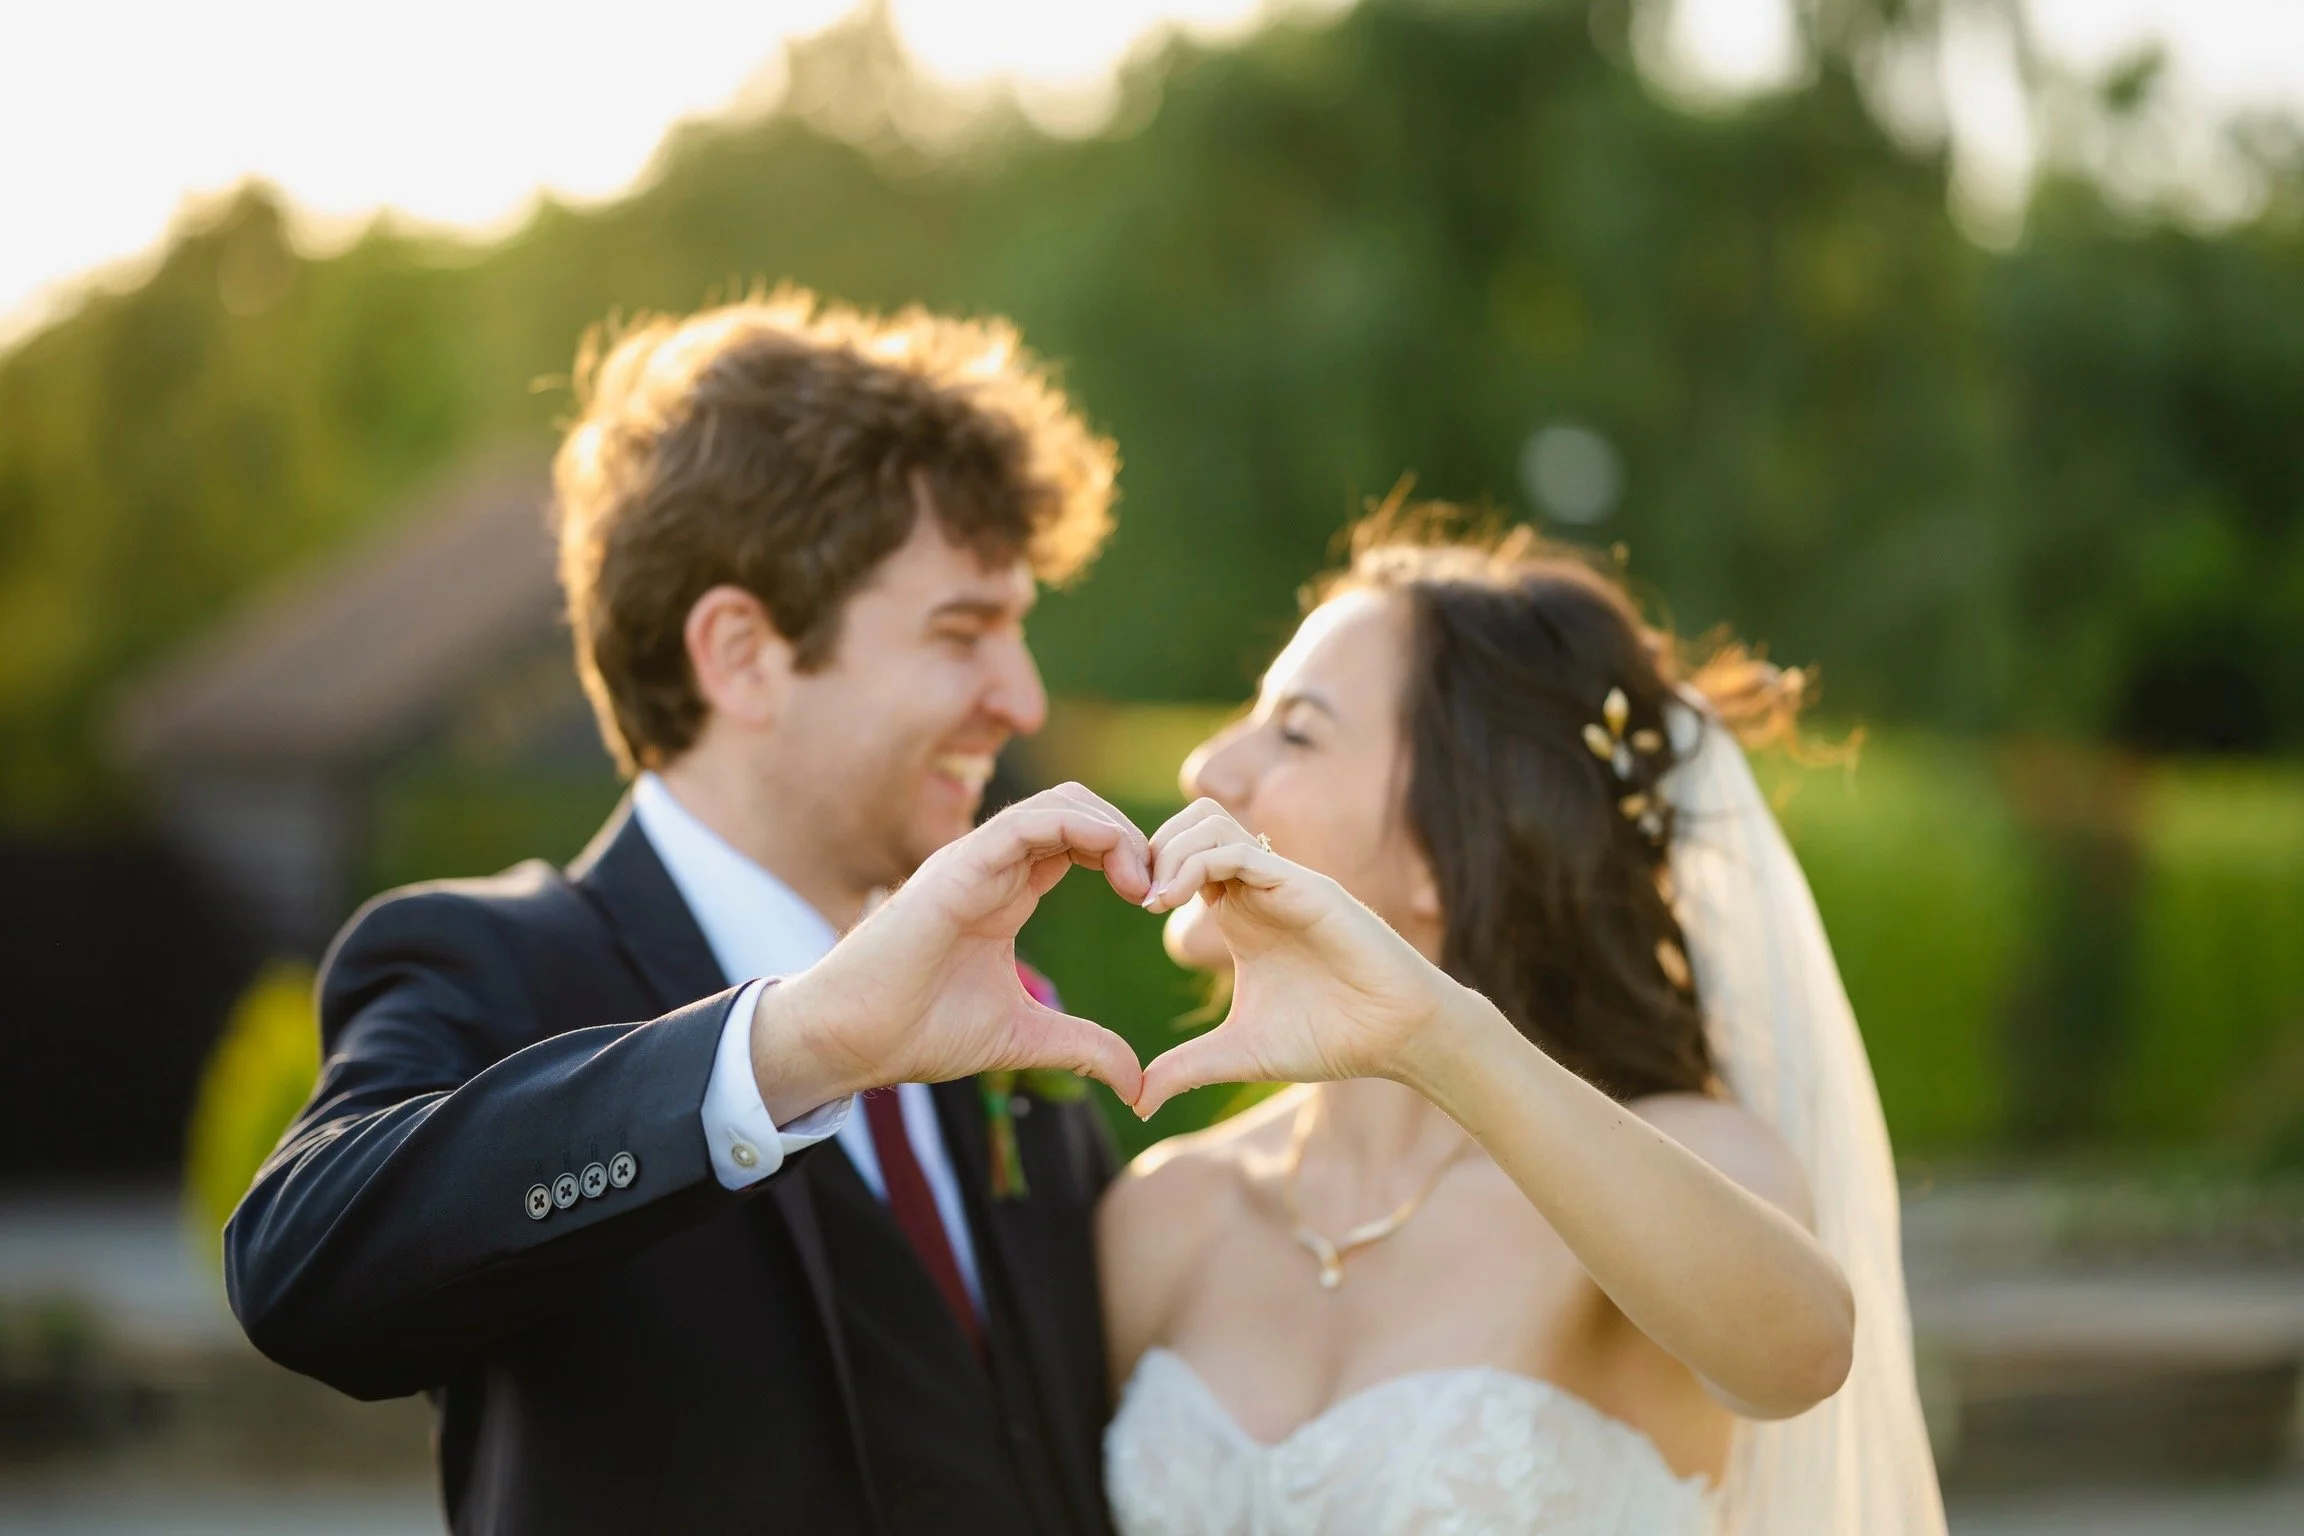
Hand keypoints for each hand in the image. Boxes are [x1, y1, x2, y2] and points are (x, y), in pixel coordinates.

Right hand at [751, 784, 1150, 1118]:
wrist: (851, 1039)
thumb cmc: (918, 1031)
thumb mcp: (1022, 1038)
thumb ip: (1081, 1047)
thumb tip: (1138, 1082)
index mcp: (1007, 893)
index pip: (1079, 843)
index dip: (1130, 858)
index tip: (1160, 903)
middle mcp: (993, 867)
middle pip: (1078, 810)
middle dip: (1132, 837)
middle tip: (1162, 889)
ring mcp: (975, 860)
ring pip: (1060, 804)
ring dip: (1115, 829)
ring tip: (1144, 881)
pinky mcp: (958, 866)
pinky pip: (1029, 820)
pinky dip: (1082, 827)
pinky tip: (1116, 864)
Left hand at [1132, 800, 1471, 1117]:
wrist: (1397, 1038)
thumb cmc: (1331, 1038)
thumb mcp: (1239, 1054)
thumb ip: (1186, 1068)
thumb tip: (1137, 1101)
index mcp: (1239, 912)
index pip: (1181, 857)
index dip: (1145, 871)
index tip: (1127, 907)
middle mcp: (1256, 888)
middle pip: (1190, 823)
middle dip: (1150, 849)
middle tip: (1133, 896)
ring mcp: (1280, 882)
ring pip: (1210, 823)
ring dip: (1169, 851)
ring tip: (1151, 899)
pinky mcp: (1304, 887)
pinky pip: (1242, 852)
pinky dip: (1197, 864)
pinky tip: (1171, 901)